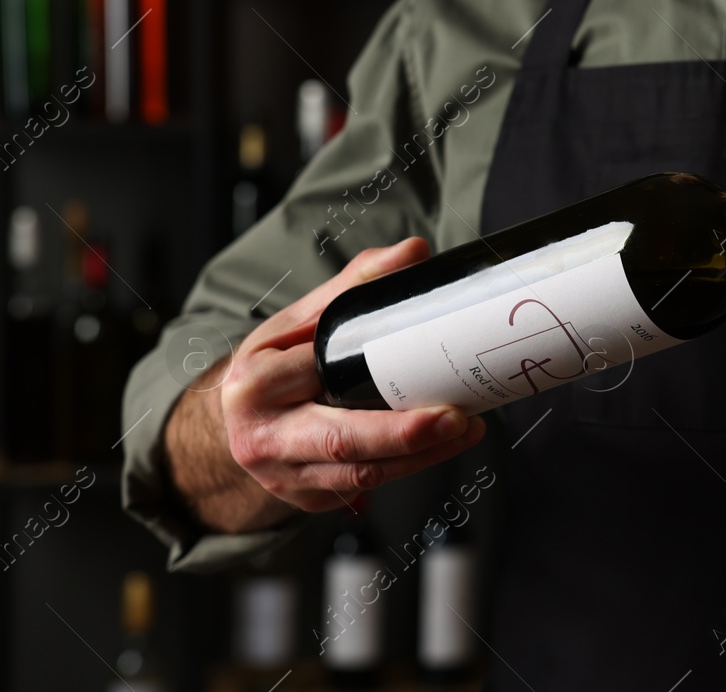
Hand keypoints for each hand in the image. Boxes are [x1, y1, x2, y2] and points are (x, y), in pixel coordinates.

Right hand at [165, 239, 487, 532]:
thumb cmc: (274, 366)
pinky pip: (364, 486)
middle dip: (404, 434)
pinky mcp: (307, 498)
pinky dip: (406, 468)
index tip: (422, 355)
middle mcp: (262, 436)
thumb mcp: (298, 321)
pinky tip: (442, 447)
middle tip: (457, 418)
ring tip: (467, 430)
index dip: (371, 367)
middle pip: (342, 439)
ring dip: (421, 456)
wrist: (235, 424)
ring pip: (361, 472)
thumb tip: (412, 251)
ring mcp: (284, 475)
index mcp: (254, 383)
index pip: (320, 371)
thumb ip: (355, 284)